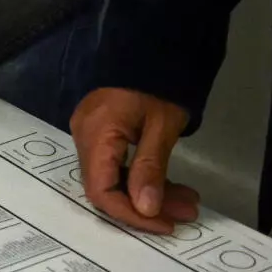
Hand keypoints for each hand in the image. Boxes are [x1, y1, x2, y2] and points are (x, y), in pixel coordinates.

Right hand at [71, 87, 201, 233]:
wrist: (151, 48)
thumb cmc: (157, 85)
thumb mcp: (162, 127)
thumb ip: (151, 169)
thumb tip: (145, 210)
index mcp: (95, 135)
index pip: (101, 190)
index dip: (130, 214)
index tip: (165, 223)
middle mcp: (84, 137)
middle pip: (107, 186)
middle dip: (147, 205)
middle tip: (186, 211)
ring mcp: (91, 135)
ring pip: (115, 178)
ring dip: (150, 192)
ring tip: (187, 200)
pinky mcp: (102, 132)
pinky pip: (118, 164)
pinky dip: (144, 177)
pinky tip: (172, 185)